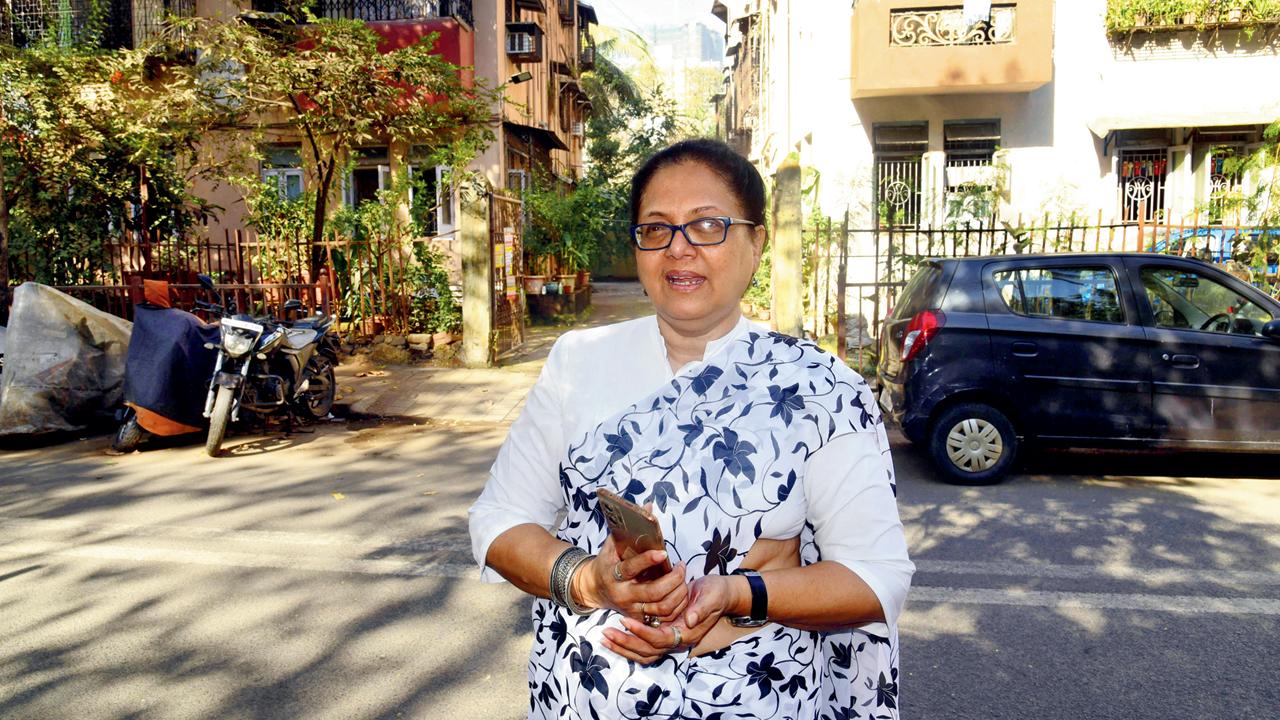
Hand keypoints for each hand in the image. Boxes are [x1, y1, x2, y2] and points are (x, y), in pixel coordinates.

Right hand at [575, 535, 688, 622]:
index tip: (664, 553)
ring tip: (683, 579)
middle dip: (673, 580)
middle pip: (653, 592)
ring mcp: (631, 609)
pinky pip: (661, 617)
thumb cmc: (606, 561)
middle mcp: (622, 594)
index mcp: (613, 574)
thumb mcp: (612, 543)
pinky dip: (674, 607)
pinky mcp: (638, 618)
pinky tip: (679, 593)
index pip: (631, 568)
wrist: (592, 587)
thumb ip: (629, 527)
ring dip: (678, 593)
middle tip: (681, 567)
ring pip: (661, 607)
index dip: (648, 560)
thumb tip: (648, 506)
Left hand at [601, 574, 737, 664]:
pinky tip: (614, 636)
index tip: (627, 621)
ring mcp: (670, 638)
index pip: (661, 639)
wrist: (721, 594)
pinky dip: (628, 643)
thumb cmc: (716, 593)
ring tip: (605, 638)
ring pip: (643, 653)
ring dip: (623, 647)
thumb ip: (701, 609)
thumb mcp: (712, 596)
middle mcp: (677, 640)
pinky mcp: (664, 633)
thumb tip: (689, 620)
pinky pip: (643, 645)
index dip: (643, 632)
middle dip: (626, 643)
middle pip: (648, 651)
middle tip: (607, 633)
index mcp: (687, 633)